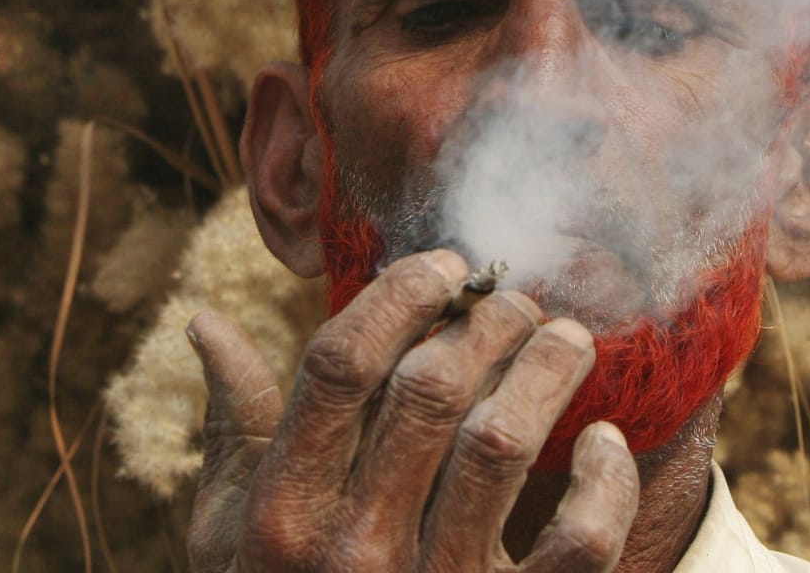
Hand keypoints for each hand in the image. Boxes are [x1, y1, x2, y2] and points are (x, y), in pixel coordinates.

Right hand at [185, 248, 640, 571]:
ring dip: (545, 372)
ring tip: (566, 339)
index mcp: (282, 512)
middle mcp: (351, 551)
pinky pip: (579, 545)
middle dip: (483, 322)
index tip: (444, 264)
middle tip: (514, 300)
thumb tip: (205, 322)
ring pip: (501, 444)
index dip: (398, 296)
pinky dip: (605, 484)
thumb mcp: (232, 534)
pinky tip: (604, 441)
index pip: (337, 366)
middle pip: (428, 389)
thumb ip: (234, 427)